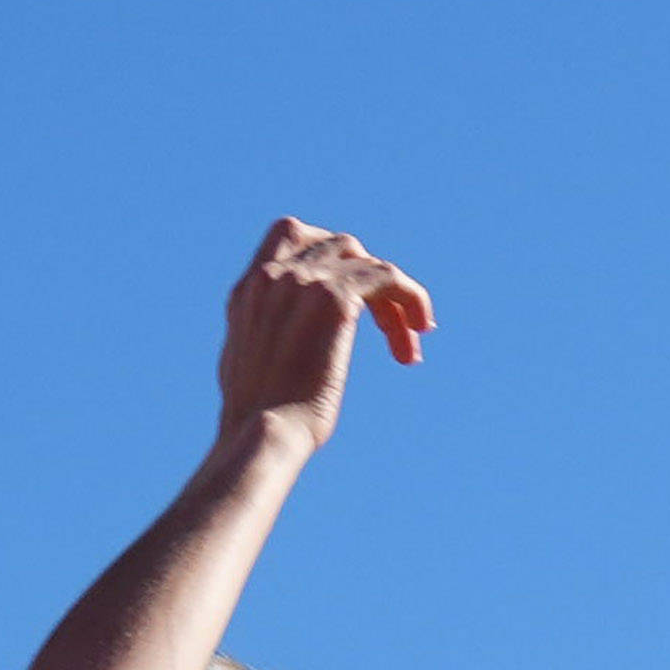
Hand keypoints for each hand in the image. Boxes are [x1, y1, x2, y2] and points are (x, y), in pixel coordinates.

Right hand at [220, 215, 432, 452]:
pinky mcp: (334, 298)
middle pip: (339, 245)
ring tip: (408, 338)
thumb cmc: (256, 421)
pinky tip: (421, 326)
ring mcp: (302, 283)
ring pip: (367, 262)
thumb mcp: (247, 363)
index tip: (348, 285)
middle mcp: (272, 278)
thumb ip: (266, 331)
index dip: (328, 250)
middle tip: (386, 325)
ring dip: (393, 298)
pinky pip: (388, 277)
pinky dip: (411, 297)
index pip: (289, 233)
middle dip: (368, 280)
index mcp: (247, 291)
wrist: (263, 436)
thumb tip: (287, 334)